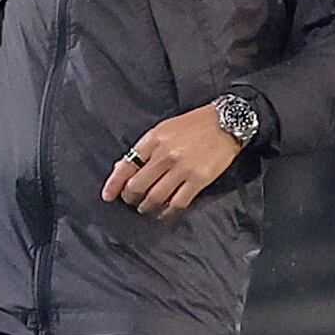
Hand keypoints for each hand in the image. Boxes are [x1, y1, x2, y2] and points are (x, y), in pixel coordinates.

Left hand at [102, 106, 243, 217]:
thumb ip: (144, 149)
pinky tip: (162, 212)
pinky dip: (166, 211)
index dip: (114, 184)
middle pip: (138, 186)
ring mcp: (183, 169)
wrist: (227, 122)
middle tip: (130, 201)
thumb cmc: (192, 125)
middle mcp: (166, 155)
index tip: (108, 196)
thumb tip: (123, 168)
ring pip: (155, 197)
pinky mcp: (199, 180)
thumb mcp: (163, 129)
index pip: (127, 166)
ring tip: (144, 208)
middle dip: (130, 197)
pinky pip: (177, 203)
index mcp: (154, 139)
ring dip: (146, 207)